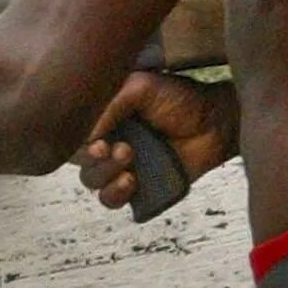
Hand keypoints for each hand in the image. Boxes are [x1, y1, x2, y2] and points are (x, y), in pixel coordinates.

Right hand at [76, 72, 236, 211]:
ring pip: (92, 181)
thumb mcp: (141, 87)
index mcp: (103, 116)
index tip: (97, 140)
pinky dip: (114, 194)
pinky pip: (111, 200)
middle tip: (119, 147)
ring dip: (104, 174)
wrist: (215, 122)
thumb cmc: (180, 99)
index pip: (73, 133)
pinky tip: (130, 181)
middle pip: (79, 159)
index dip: (76, 141)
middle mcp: (108, 141)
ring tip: (128, 159)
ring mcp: (121, 166)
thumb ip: (109, 104)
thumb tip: (87, 134)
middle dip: (93, 158)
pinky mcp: (138, 187)